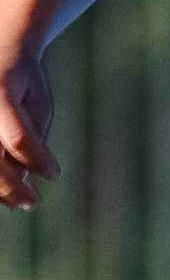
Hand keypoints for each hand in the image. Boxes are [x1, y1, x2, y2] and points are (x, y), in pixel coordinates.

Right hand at [0, 40, 46, 214]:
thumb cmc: (22, 75)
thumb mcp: (37, 102)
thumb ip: (34, 136)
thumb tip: (29, 178)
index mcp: (0, 92)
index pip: (18, 139)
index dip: (37, 161)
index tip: (55, 174)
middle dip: (10, 188)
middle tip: (32, 203)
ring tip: (16, 202)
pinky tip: (3, 193)